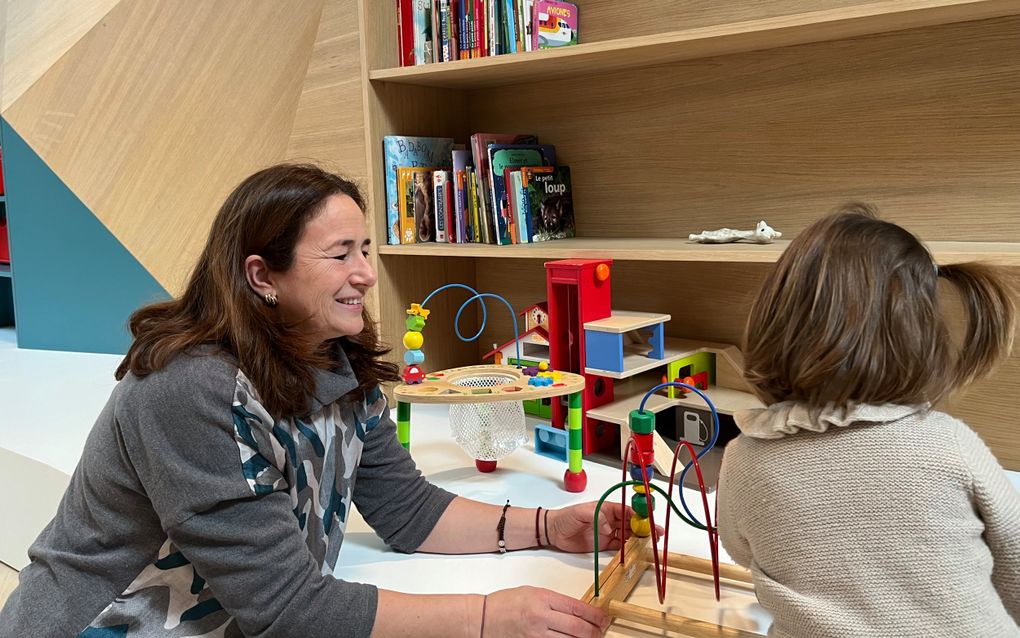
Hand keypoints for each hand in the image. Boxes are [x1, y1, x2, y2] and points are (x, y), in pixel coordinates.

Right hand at [482, 586, 609, 636]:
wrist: (482, 618)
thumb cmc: (505, 603)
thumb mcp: (532, 592)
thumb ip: (554, 601)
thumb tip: (576, 611)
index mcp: (542, 598)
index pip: (577, 607)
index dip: (595, 615)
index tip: (603, 618)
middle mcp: (541, 617)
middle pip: (578, 628)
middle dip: (594, 632)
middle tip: (600, 631)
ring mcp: (536, 636)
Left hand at [546, 501, 664, 552]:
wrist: (553, 532)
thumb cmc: (565, 517)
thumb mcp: (580, 513)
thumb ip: (596, 517)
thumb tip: (609, 526)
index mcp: (606, 508)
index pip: (627, 511)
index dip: (640, 515)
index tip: (649, 520)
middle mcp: (610, 520)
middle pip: (632, 523)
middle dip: (645, 527)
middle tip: (656, 534)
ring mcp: (608, 532)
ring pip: (628, 535)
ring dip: (639, 538)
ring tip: (651, 543)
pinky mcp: (604, 544)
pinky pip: (620, 546)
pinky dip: (629, 548)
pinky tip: (637, 550)